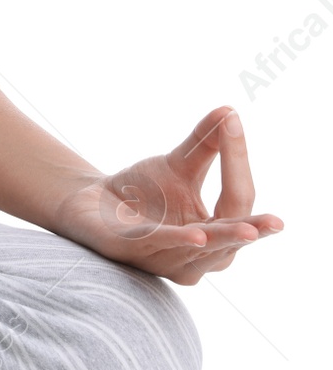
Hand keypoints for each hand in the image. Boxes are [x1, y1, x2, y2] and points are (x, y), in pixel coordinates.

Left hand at [53, 106, 281, 284]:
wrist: (90, 202)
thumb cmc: (142, 191)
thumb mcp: (178, 165)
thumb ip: (205, 143)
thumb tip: (229, 109)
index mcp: (216, 232)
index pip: (238, 199)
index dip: (237, 162)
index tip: (233, 122)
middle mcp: (198, 255)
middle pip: (229, 237)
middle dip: (253, 229)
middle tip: (278, 222)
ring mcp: (166, 259)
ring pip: (200, 249)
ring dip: (221, 238)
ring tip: (247, 230)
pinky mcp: (132, 253)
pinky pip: (158, 246)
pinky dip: (177, 240)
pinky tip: (196, 235)